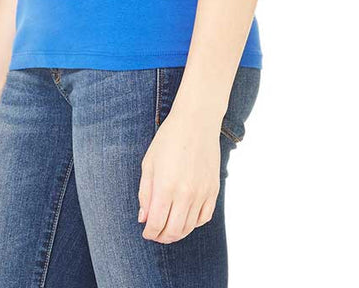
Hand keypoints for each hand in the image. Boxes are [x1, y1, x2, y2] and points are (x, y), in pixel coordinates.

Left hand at [137, 106, 221, 242]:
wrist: (196, 122)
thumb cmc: (168, 139)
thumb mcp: (149, 163)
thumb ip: (145, 193)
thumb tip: (144, 218)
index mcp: (166, 187)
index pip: (157, 224)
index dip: (150, 233)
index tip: (146, 232)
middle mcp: (186, 194)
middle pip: (173, 231)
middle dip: (162, 236)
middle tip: (156, 233)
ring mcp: (202, 193)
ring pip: (190, 227)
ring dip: (177, 233)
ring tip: (169, 227)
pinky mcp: (213, 190)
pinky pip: (205, 217)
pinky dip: (194, 223)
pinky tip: (186, 217)